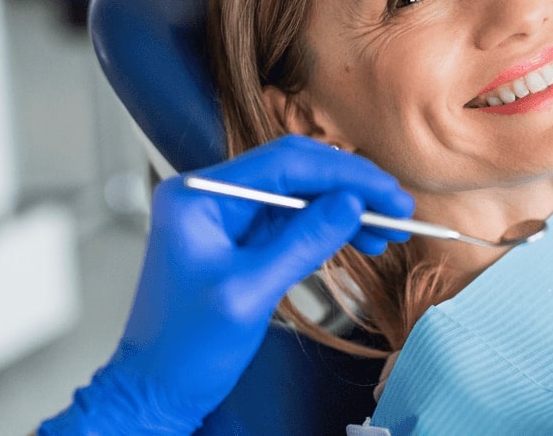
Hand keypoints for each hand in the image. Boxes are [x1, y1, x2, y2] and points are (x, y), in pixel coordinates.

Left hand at [39, 135, 413, 434]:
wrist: (155, 390)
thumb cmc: (183, 348)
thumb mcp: (249, 292)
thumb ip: (302, 242)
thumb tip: (351, 203)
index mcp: (199, 194)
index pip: (285, 162)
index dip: (345, 174)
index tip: (388, 192)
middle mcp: (211, 195)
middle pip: (295, 171)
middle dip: (350, 187)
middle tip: (397, 208)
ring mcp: (226, 217)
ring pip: (300, 195)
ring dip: (345, 209)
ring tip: (387, 229)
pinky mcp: (240, 240)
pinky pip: (293, 221)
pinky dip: (329, 229)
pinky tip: (360, 239)